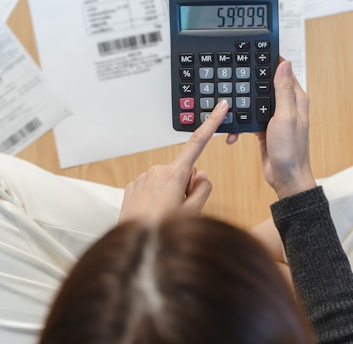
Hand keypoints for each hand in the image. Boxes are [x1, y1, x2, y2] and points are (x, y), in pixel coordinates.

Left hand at [118, 99, 229, 222]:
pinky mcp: (132, 186)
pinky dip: (155, 198)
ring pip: (166, 181)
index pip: (198, 143)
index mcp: (175, 175)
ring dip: (169, 193)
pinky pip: (151, 187)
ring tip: (163, 215)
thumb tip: (200, 174)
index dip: (212, 123)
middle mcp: (157, 171)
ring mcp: (142, 178)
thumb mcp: (194, 212)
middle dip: (185, 185)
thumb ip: (203, 188)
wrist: (134, 246)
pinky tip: (152, 213)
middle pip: (183, 172)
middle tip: (180, 208)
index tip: (220, 107)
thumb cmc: (164, 231)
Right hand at [228, 60, 315, 198]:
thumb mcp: (285, 116)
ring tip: (229, 106)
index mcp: (295, 99)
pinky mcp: (265, 129)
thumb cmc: (290, 150)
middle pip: (265, 86)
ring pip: (254, 103)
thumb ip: (284, 90)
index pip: (282, 72)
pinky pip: (249, 120)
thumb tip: (285, 63)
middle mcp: (286, 106)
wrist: (286, 179)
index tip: (253, 53)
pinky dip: (240, 125)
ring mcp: (275, 118)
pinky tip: (232, 132)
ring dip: (242, 106)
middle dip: (250, 83)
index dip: (269, 62)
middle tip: (234, 76)